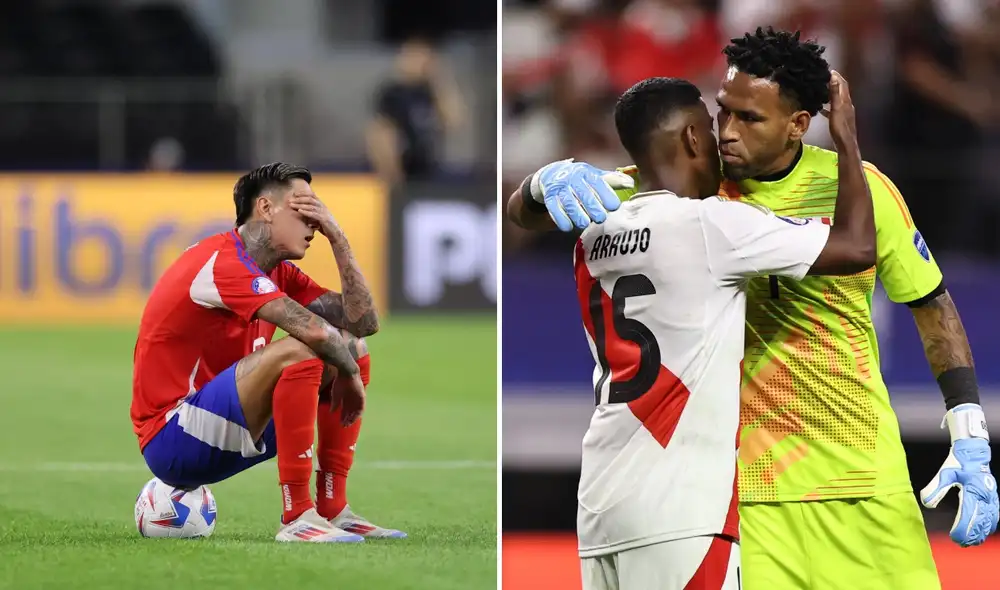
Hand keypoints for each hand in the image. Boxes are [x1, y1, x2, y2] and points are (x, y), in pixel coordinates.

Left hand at [290, 195, 339, 237]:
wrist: (336, 234)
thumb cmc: (325, 226)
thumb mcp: (317, 218)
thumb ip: (310, 214)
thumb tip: (300, 212)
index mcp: (321, 205)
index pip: (312, 195)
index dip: (303, 193)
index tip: (294, 193)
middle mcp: (323, 207)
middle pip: (310, 199)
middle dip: (299, 199)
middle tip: (290, 200)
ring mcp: (324, 213)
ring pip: (311, 206)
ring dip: (300, 205)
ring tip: (292, 205)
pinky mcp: (324, 219)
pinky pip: (314, 214)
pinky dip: (306, 212)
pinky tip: (299, 211)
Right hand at [330, 372, 365, 426]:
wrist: (346, 374)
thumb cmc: (340, 382)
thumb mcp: (335, 395)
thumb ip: (335, 403)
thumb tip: (332, 412)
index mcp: (346, 399)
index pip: (345, 411)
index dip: (343, 417)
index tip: (340, 424)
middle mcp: (353, 400)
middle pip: (351, 412)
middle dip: (348, 420)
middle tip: (344, 426)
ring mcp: (358, 399)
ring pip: (357, 411)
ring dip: (353, 418)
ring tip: (349, 423)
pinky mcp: (362, 397)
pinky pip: (362, 407)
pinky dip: (358, 413)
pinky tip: (354, 418)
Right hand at [529, 159, 631, 231]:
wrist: (552, 175)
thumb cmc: (580, 179)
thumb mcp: (595, 176)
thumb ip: (612, 181)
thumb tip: (631, 183)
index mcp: (587, 173)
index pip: (598, 183)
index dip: (606, 195)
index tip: (614, 207)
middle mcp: (573, 178)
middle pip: (584, 194)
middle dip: (593, 207)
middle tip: (600, 218)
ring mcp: (560, 188)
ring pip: (569, 202)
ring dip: (577, 214)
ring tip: (584, 223)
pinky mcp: (549, 197)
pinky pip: (554, 209)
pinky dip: (561, 219)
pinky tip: (568, 227)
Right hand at [820, 71, 857, 150]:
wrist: (846, 144)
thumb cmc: (840, 127)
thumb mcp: (836, 109)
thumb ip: (834, 93)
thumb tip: (833, 77)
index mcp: (846, 101)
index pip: (842, 84)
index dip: (837, 76)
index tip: (829, 70)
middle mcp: (847, 104)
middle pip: (842, 90)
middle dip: (835, 82)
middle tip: (826, 77)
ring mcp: (845, 112)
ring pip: (838, 99)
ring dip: (832, 93)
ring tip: (823, 90)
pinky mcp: (842, 120)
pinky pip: (835, 109)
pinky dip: (829, 106)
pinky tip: (823, 109)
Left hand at [920, 404, 998, 546]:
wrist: (974, 452)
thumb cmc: (958, 462)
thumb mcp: (944, 474)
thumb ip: (935, 489)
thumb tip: (927, 504)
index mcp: (974, 491)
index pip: (969, 516)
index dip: (962, 529)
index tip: (954, 537)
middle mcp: (986, 497)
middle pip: (981, 523)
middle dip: (971, 535)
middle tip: (960, 543)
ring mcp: (992, 498)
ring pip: (990, 522)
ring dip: (980, 533)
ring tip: (970, 542)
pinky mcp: (993, 498)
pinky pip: (995, 516)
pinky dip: (989, 526)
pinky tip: (982, 532)